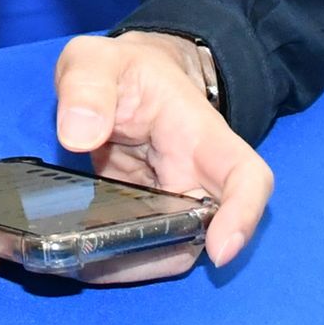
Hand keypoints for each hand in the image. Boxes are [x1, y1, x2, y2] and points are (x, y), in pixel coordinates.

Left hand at [54, 32, 274, 275]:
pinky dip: (113, 260)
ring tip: (85, 265)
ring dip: (133, 264)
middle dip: (162, 256)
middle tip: (105, 263)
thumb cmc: (122, 67)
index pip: (245, 176)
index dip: (244, 216)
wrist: (122, 77)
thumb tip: (78, 136)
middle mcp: (193, 176)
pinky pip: (138, 246)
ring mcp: (169, 200)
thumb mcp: (96, 59)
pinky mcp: (140, 213)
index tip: (219, 251)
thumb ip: (87, 87)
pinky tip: (81, 262)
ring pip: (170, 248)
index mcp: (199, 135)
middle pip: (204, 231)